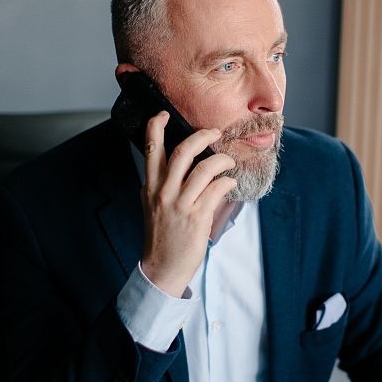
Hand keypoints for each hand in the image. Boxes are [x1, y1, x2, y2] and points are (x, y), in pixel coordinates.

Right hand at [139, 112, 236, 296]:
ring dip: (221, 161)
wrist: (162, 267)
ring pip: (204, 169)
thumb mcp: (152, 205)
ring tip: (228, 162)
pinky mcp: (197, 217)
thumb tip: (176, 165)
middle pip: (183, 152)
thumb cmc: (161, 235)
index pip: (150, 149)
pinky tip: (230, 182)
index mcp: (150, 186)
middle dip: (202, 136)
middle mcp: (163, 192)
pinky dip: (227, 181)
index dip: (156, 126)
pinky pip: (217, 189)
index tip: (164, 114)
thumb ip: (160, 184)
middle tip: (215, 132)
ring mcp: (180, 204)